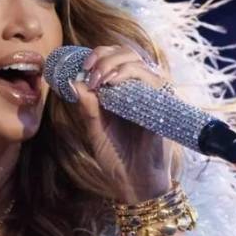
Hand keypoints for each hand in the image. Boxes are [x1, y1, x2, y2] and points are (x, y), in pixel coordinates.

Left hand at [64, 44, 174, 203]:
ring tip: (101, 80)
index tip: (84, 66)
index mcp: (122, 92)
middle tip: (92, 72)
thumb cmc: (116, 158)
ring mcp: (152, 97)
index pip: (115, 57)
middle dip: (105, 57)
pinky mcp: (162, 106)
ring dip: (116, 65)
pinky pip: (153, 81)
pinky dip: (132, 76)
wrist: (134, 182)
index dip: (99, 54)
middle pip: (128, 53)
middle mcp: (138, 90)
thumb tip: (73, 81)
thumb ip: (87, 107)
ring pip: (139, 62)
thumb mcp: (95, 129)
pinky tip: (115, 85)